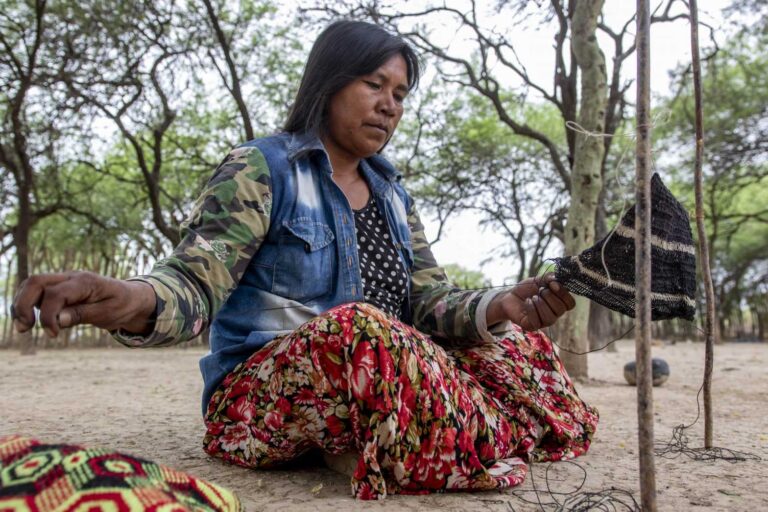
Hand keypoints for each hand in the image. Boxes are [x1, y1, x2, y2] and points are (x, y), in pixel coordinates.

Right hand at [11, 271, 156, 337]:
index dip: (48, 316)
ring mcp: (64, 280)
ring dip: (21, 304)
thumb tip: (58, 320)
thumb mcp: (108, 313)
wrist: (131, 298)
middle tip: (24, 328)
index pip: (56, 294)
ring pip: (32, 285)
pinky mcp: (60, 288)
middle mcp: (71, 277)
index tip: (53, 334)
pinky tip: (27, 321)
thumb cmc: (122, 305)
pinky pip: (37, 291)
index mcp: (85, 281)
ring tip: (23, 327)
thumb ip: (83, 314)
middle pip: (35, 282)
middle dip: (23, 305)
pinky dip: (28, 304)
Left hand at [490, 273, 575, 330]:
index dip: (563, 294)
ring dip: (541, 304)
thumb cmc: (527, 289)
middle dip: (550, 297)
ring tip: (533, 297)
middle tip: (540, 291)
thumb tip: (555, 280)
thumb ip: (549, 278)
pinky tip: (527, 302)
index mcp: (559, 303)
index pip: (570, 304)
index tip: (552, 284)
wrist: (510, 296)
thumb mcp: (539, 279)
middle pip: (561, 310)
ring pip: (550, 318)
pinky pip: (537, 322)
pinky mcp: (532, 326)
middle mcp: (554, 314)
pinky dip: (531, 309)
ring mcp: (544, 322)